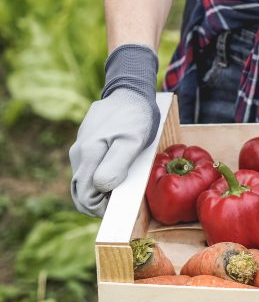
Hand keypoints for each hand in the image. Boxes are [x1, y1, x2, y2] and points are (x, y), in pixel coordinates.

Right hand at [70, 45, 159, 216]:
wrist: (130, 93)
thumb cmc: (136, 117)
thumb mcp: (133, 141)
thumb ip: (116, 164)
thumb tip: (101, 186)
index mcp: (88, 155)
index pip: (86, 197)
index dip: (102, 209)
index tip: (121, 207)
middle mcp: (78, 154)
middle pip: (81, 193)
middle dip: (99, 204)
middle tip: (123, 201)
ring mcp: (79, 150)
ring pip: (84, 182)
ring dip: (99, 192)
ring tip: (122, 188)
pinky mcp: (84, 146)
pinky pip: (88, 170)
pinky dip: (99, 179)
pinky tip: (117, 175)